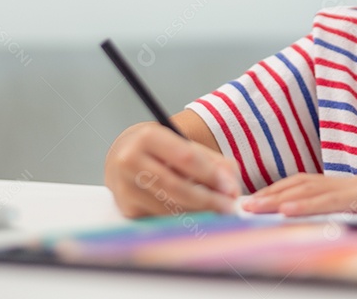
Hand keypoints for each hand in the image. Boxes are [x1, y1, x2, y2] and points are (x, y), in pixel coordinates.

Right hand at [104, 122, 241, 217]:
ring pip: (170, 207)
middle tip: (229, 209)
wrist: (123, 156)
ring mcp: (125, 187)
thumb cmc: (162, 151)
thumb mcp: (186, 145)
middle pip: (177, 187)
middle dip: (208, 201)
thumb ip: (215, 163)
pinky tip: (197, 216)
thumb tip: (232, 191)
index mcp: (148, 137)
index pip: (185, 158)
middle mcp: (130, 161)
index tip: (231, 190)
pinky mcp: (127, 209)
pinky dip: (184, 220)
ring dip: (199, 213)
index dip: (211, 175)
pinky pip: (162, 218)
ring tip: (218, 212)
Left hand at [239, 163, 356, 216]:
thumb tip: (350, 219)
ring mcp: (356, 188)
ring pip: (307, 191)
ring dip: (275, 198)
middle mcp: (349, 183)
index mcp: (353, 185)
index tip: (258, 199)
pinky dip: (304, 205)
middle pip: (300, 185)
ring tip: (250, 206)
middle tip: (239, 202)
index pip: (308, 185)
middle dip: (268, 194)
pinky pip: (329, 201)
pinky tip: (285, 210)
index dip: (281, 191)